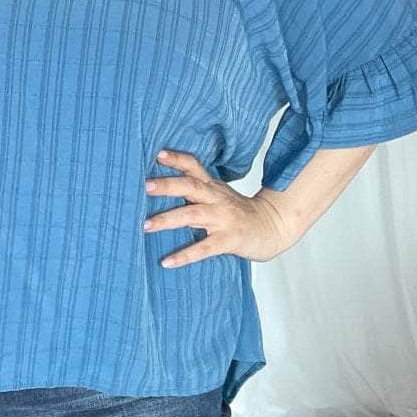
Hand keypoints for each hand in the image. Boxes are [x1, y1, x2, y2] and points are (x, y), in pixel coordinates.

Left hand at [143, 148, 293, 266]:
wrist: (272, 227)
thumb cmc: (238, 212)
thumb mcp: (219, 193)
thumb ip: (196, 188)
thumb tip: (160, 184)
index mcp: (212, 187)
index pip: (194, 167)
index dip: (177, 159)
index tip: (158, 154)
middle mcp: (216, 199)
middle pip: (190, 186)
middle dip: (167, 186)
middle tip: (144, 186)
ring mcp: (223, 219)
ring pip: (192, 215)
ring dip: (168, 219)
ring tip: (145, 226)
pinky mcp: (228, 240)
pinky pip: (204, 248)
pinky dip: (185, 255)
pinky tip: (167, 262)